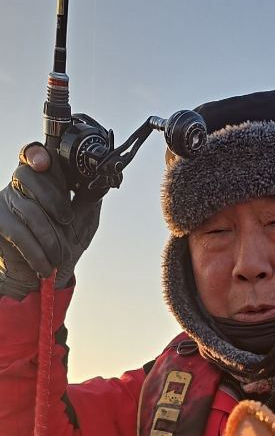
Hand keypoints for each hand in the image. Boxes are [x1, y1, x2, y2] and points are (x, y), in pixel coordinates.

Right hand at [0, 144, 104, 299]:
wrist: (45, 280)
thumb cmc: (64, 246)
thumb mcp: (84, 219)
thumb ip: (90, 196)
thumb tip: (103, 178)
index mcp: (44, 178)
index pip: (38, 155)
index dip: (38, 155)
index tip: (45, 164)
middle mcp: (21, 185)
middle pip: (32, 177)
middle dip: (55, 202)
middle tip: (67, 222)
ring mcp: (7, 201)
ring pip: (30, 208)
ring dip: (51, 238)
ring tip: (59, 255)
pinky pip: (19, 233)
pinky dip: (37, 252)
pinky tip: (46, 265)